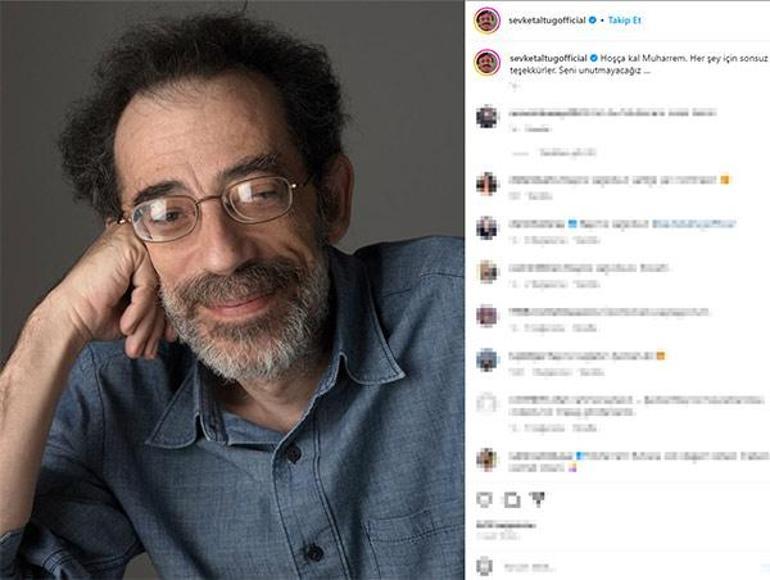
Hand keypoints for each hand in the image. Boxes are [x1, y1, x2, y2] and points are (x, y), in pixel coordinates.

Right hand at [50, 222, 174, 358]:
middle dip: (159, 321)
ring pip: (156, 288)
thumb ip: (161, 301)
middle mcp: (137, 240)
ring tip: (139, 345)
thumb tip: (190, 310)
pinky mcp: (129, 249)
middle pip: (162, 285)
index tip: (167, 338)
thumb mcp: (139, 307)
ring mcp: (132, 240)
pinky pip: (147, 287)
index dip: (166, 314)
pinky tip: (125, 326)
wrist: (69, 319)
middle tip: (156, 346)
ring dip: (148, 322)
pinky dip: (138, 311)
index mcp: (138, 250)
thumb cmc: (98, 313)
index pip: (164, 283)